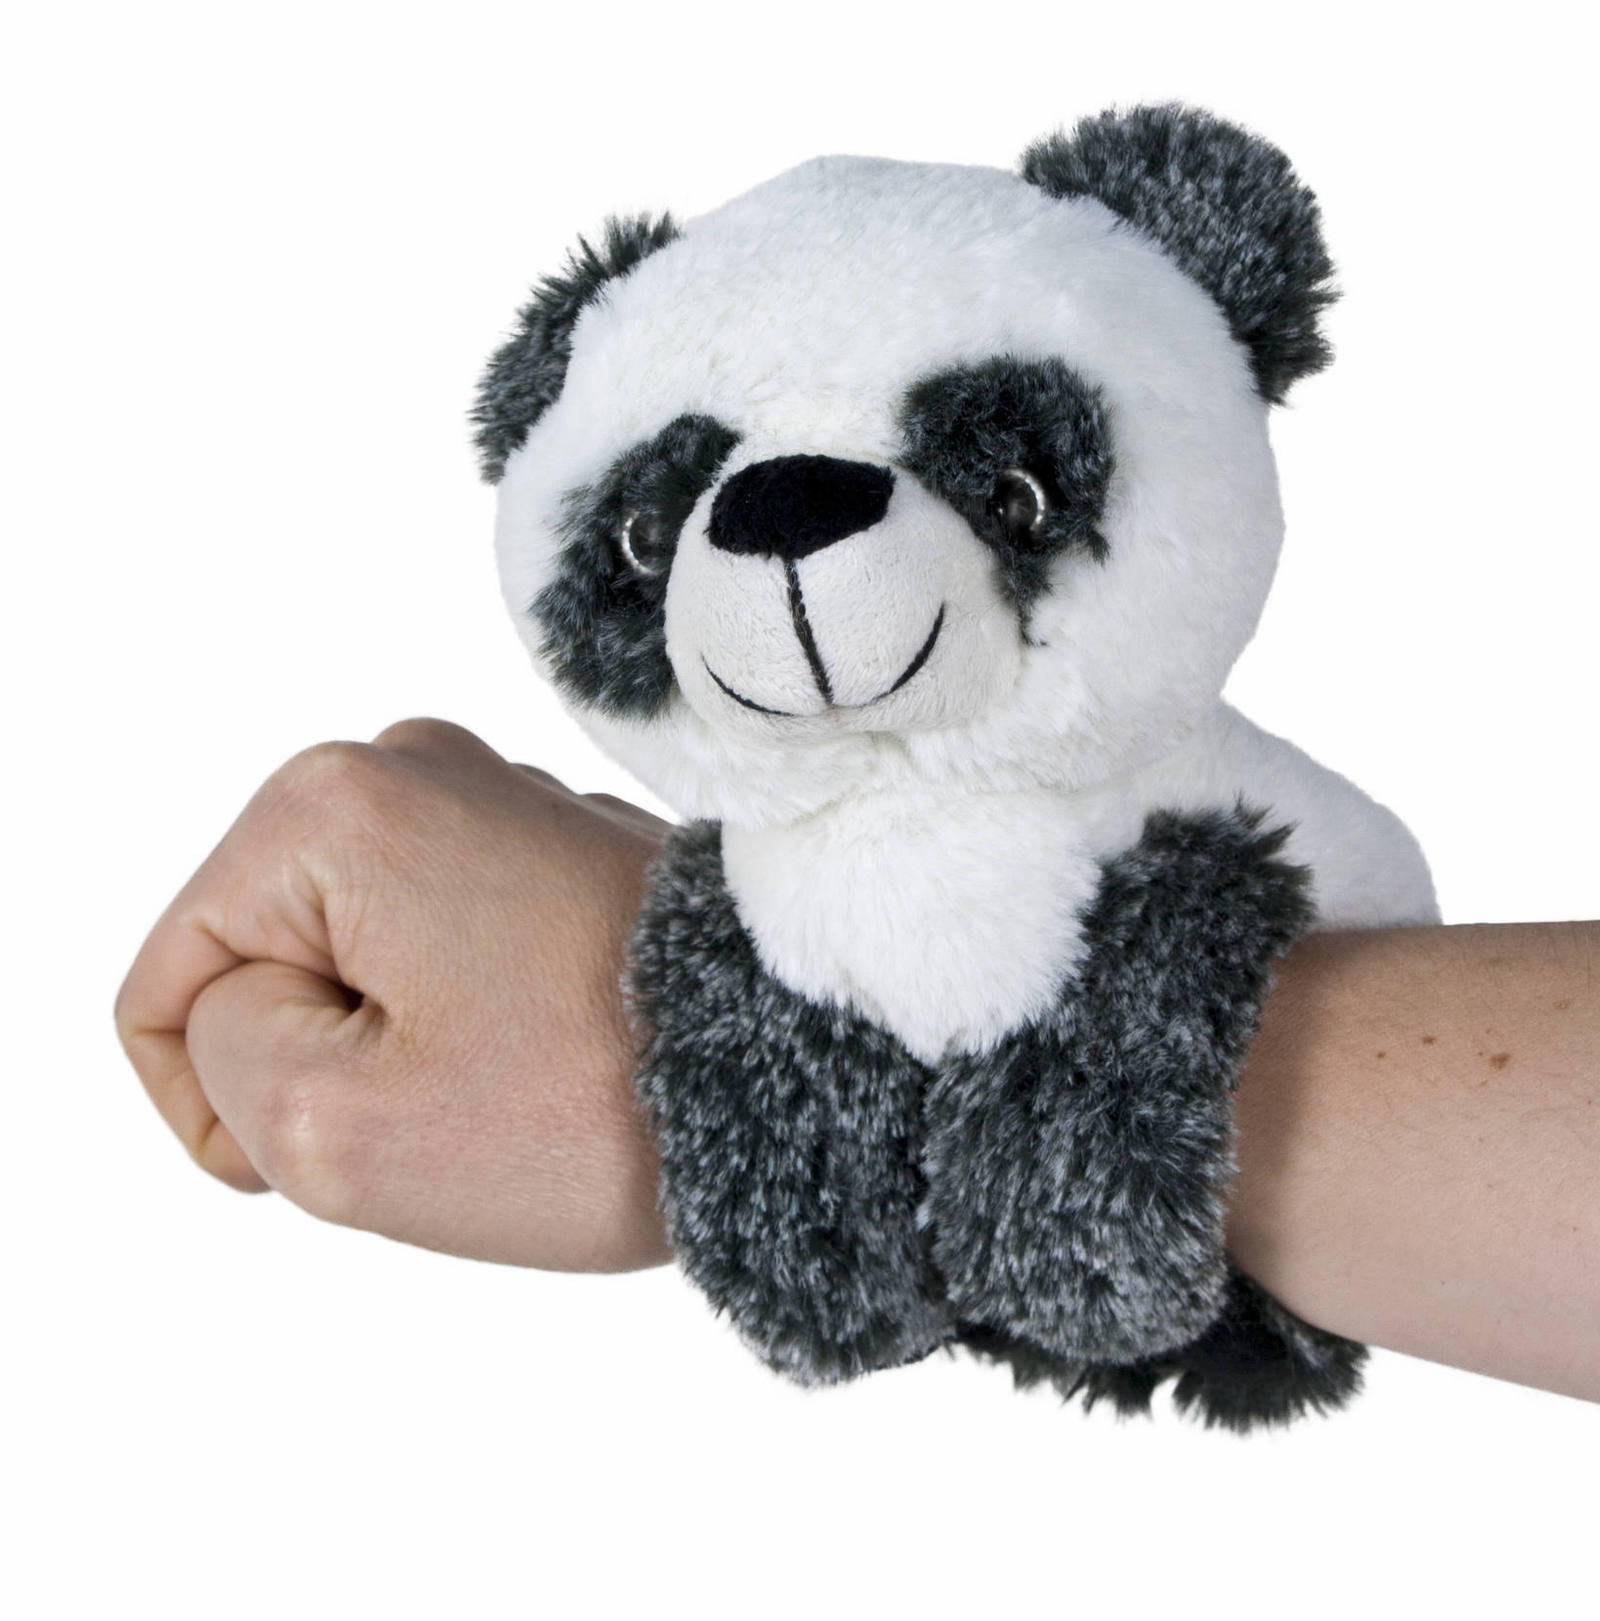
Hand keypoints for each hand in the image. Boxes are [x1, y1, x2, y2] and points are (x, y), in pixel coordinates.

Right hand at [115, 718, 674, 1270]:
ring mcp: (501, 800)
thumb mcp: (334, 1133)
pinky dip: (481, 1022)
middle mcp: (413, 765)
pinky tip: (563, 1056)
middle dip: (328, 1068)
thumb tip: (258, 1004)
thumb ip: (224, 1062)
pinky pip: (454, 959)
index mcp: (330, 806)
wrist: (801, 1075)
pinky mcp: (566, 849)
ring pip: (363, 974)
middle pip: (272, 971)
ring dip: (408, 1053)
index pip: (168, 990)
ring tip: (518, 1082)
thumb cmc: (587, 1109)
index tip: (350, 1145)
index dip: (221, 1109)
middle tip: (451, 1113)